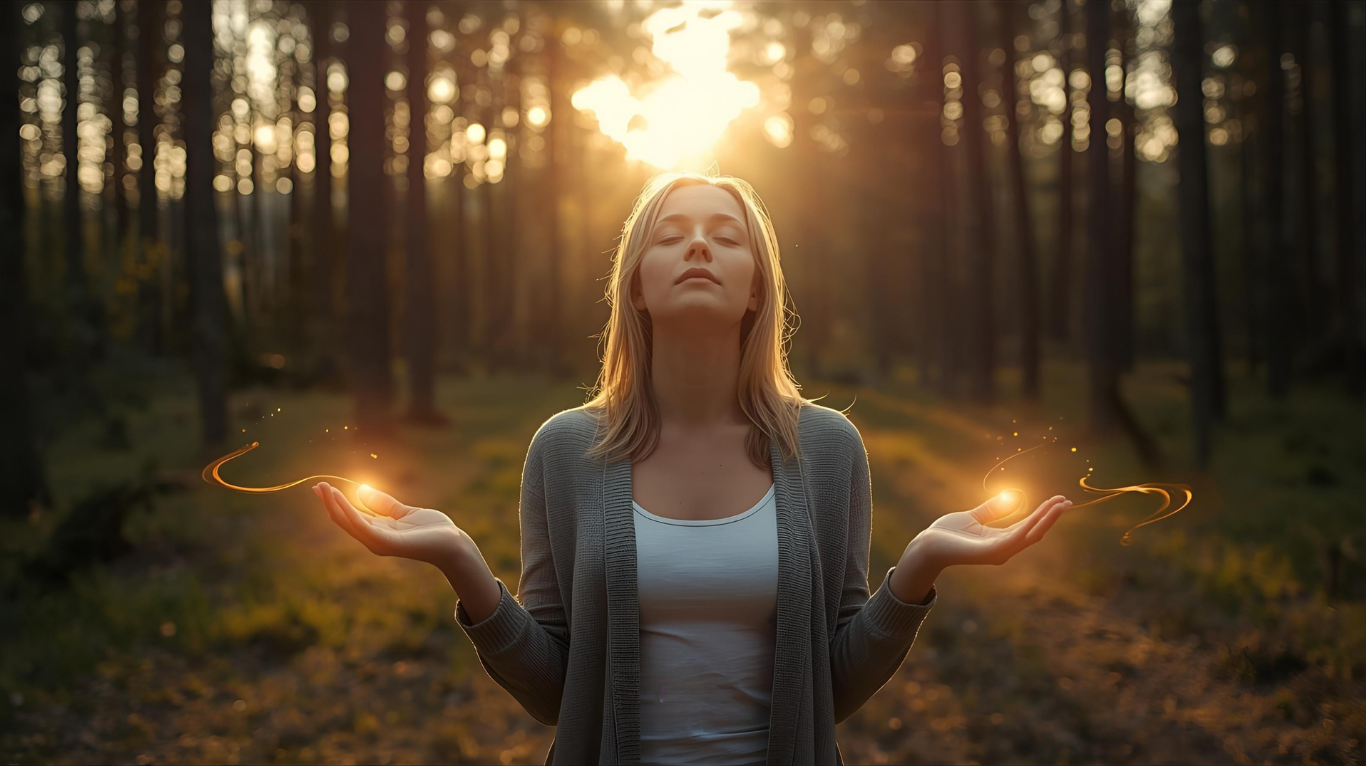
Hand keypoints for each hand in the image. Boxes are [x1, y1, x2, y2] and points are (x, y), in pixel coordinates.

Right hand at [312, 481, 473, 572]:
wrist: (452, 543)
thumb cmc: (432, 529)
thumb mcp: (404, 511)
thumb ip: (383, 503)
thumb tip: (360, 490)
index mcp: (377, 531)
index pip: (350, 516)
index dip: (336, 502)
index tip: (323, 487)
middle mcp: (373, 539)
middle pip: (344, 521)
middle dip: (329, 504)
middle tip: (317, 486)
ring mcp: (378, 542)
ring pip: (349, 523)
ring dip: (335, 506)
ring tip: (324, 489)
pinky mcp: (386, 542)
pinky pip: (362, 525)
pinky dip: (349, 511)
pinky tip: (341, 497)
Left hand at [913, 493, 1071, 568]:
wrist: (927, 545)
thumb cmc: (946, 533)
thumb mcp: (973, 516)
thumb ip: (992, 509)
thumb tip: (1013, 497)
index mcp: (1000, 539)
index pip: (1028, 526)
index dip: (1044, 514)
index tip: (1059, 500)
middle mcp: (1004, 548)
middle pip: (1035, 532)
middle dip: (1051, 517)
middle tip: (1067, 501)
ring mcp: (998, 552)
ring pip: (1029, 535)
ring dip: (1046, 520)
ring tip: (1059, 505)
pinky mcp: (990, 552)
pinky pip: (1014, 538)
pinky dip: (1028, 526)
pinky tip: (1039, 515)